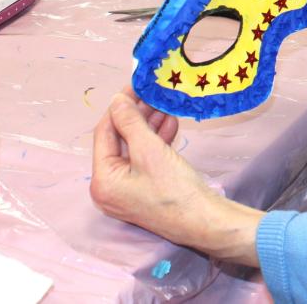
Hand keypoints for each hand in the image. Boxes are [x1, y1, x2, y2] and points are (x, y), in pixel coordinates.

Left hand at [90, 89, 261, 265]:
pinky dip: (156, 142)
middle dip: (138, 116)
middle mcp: (109, 187)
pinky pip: (144, 160)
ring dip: (149, 126)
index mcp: (102, 180)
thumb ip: (130, 122)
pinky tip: (171, 124)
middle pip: (119, 140)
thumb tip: (115, 100)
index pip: (104, 133)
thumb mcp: (149, 150)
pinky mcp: (145, 190)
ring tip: (165, 104)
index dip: (119, 107)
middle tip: (152, 93)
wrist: (204, 220)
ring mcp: (127, 190)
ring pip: (134, 149)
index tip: (135, 85)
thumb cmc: (173, 188)